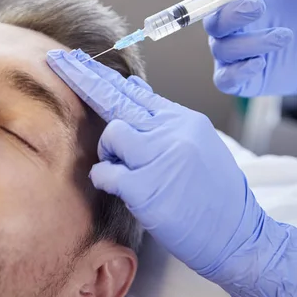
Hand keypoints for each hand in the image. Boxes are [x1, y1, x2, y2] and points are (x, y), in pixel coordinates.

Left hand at [47, 48, 296, 296]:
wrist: (240, 237)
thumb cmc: (214, 195)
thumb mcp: (196, 145)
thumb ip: (163, 118)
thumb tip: (134, 87)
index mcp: (183, 120)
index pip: (134, 91)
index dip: (101, 75)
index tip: (76, 60)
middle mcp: (172, 132)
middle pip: (117, 97)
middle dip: (81, 76)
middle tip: (56, 59)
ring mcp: (160, 158)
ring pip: (112, 132)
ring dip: (108, 150)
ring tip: (125, 168)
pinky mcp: (147, 189)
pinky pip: (106, 172)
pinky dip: (104, 177)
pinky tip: (118, 186)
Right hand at [199, 0, 296, 108]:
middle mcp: (227, 27)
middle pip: (212, 21)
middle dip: (232, 13)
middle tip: (258, 7)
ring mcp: (231, 54)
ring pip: (224, 48)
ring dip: (252, 42)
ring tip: (285, 36)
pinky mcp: (238, 79)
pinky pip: (225, 78)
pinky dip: (238, 71)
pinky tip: (260, 64)